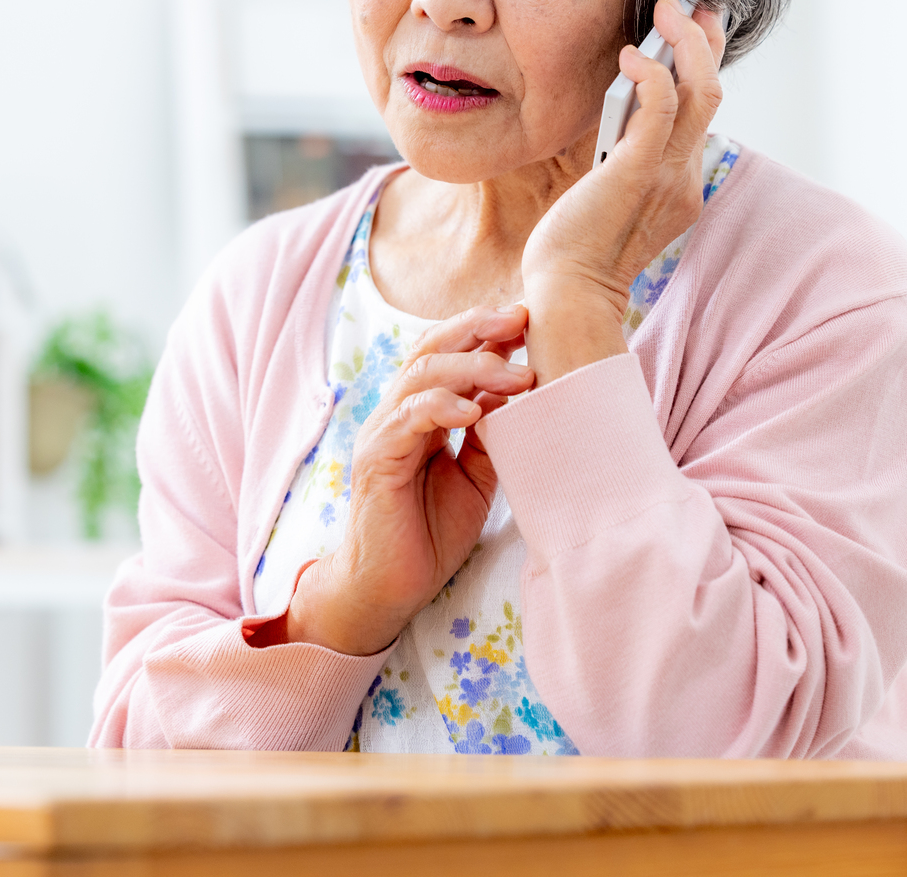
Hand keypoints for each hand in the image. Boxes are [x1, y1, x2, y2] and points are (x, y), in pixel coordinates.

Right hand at [284, 305, 533, 654]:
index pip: (449, 352)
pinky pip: (407, 419)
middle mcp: (399, 413)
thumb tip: (523, 393)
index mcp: (422, 412)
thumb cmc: (430, 533)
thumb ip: (490, 434)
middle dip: (478, 327)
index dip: (486, 331)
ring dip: (473, 367)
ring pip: (422, 374)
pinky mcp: (376, 460)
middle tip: (522, 319)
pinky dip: (440, 406)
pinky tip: (474, 410)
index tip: (530, 319)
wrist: (389, 588)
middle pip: (432, 348)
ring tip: (517, 374)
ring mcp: (383, 432)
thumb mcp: (475, 476)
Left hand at [519, 0, 726, 382]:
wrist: (569, 295)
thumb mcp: (609, 192)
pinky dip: (652, 72)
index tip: (694, 30)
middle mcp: (684, 175)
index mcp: (680, 182)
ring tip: (667, 9)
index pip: (700, 114)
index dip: (702, 67)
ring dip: (688, 42)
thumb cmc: (576, 248)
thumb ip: (625, 155)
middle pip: (711, 94)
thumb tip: (624, 112)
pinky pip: (661, 108)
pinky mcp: (639, 171)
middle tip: (692, 4)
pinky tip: (631, 54)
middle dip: (706, 43)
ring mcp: (668, 174)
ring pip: (700, 92)